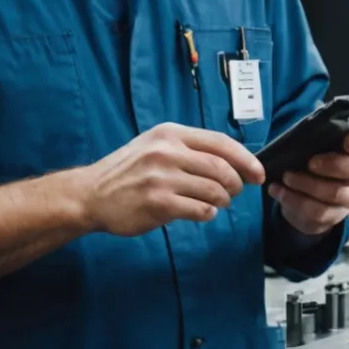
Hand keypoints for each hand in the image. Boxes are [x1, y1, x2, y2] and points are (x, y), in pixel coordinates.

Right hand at [74, 123, 264, 236]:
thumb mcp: (154, 146)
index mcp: (169, 134)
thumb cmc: (126, 172)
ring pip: (214, 190)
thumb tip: (231, 161)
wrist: (90, 194)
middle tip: (235, 192)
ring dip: (222, 201)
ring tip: (215, 203)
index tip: (257, 174)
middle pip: (221, 168)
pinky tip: (201, 212)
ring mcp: (162, 177)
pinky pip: (200, 210)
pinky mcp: (158, 203)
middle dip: (236, 183)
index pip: (220, 142)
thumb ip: (188, 149)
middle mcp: (167, 152)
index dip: (245, 159)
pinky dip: (207, 214)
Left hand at [270, 130, 348, 236]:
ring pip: (335, 193)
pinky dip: (293, 199)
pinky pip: (317, 212)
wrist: (302, 202)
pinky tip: (278, 191)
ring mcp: (347, 198)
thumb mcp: (307, 154)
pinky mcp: (333, 216)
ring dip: (306, 184)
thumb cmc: (306, 170)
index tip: (347, 142)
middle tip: (310, 163)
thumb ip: (308, 145)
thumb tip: (295, 140)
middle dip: (331, 164)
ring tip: (286, 177)